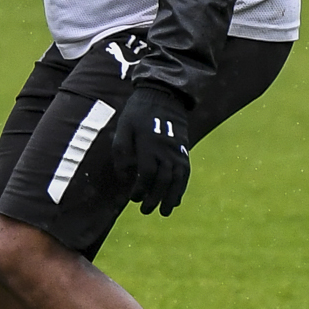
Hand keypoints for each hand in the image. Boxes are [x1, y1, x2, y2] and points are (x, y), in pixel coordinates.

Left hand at [113, 84, 192, 215]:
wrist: (163, 96)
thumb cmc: (137, 113)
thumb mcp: (123, 128)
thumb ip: (122, 152)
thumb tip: (125, 176)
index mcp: (149, 145)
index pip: (147, 174)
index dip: (141, 189)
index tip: (133, 198)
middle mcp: (166, 150)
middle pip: (163, 180)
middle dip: (155, 198)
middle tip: (146, 211)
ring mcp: (178, 150)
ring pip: (178, 179)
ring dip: (172, 197)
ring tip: (165, 212)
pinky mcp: (185, 150)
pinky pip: (186, 172)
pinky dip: (182, 187)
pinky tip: (177, 198)